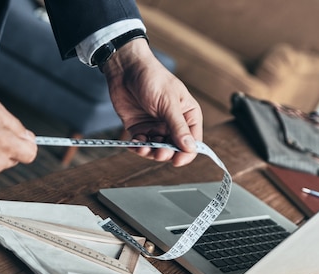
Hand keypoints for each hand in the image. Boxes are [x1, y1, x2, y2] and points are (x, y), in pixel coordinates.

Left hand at [102, 38, 202, 166]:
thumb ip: (178, 126)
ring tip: (143, 148)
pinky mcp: (139, 129)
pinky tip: (134, 144)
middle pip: (174, 148)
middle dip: (166, 153)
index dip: (186, 153)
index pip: (192, 141)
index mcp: (188, 115)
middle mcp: (173, 124)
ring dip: (151, 152)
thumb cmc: (152, 78)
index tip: (177, 160)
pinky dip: (138, 148)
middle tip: (158, 152)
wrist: (125, 69)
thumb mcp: (168, 103)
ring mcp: (156, 127)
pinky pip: (141, 145)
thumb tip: (190, 148)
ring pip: (157, 149)